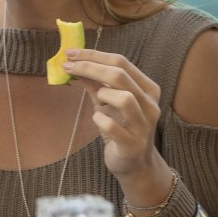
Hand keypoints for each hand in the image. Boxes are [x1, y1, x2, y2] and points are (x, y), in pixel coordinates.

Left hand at [63, 48, 165, 186]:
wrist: (134, 163)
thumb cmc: (120, 127)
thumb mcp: (107, 102)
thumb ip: (95, 83)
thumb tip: (75, 62)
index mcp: (147, 89)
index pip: (122, 62)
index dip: (94, 55)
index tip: (70, 53)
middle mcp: (150, 104)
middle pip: (120, 75)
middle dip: (89, 67)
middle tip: (67, 66)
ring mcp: (143, 125)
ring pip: (123, 98)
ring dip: (102, 94)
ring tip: (98, 100)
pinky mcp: (132, 144)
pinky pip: (111, 125)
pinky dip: (98, 119)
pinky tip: (97, 120)